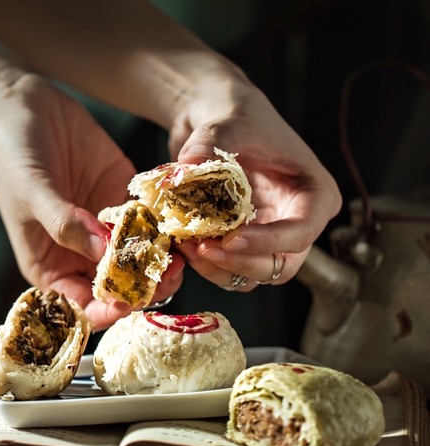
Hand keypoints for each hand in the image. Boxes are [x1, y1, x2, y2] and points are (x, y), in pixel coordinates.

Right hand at [0, 68, 183, 327]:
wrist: (18, 104)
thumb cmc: (10, 153)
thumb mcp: (31, 191)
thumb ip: (65, 225)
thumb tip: (103, 252)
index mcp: (50, 265)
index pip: (81, 305)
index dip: (105, 310)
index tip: (128, 301)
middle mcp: (79, 252)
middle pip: (117, 287)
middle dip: (144, 287)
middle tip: (168, 274)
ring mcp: (102, 226)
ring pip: (138, 258)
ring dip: (160, 260)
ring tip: (179, 251)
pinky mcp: (120, 199)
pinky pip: (147, 221)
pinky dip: (163, 226)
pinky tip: (177, 222)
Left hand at [170, 75, 341, 290]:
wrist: (216, 119)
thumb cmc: (236, 117)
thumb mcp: (226, 125)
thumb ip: (209, 145)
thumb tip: (186, 168)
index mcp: (314, 195)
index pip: (301, 233)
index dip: (267, 243)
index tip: (229, 240)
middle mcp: (297, 222)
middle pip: (279, 265)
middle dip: (240, 263)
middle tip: (203, 249)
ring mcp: (271, 236)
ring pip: (253, 275)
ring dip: (219, 269)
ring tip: (188, 246)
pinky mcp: (244, 243)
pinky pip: (231, 270)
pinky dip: (207, 266)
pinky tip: (184, 245)